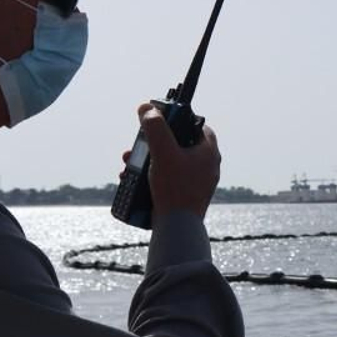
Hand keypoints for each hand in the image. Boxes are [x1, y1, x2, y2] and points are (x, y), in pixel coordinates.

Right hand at [132, 102, 219, 216]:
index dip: (178, 120)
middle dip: (154, 143)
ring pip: (170, 163)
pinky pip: (168, 180)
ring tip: (128, 163)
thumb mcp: (162, 152)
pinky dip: (151, 177)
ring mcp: (197, 183)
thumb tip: (147, 108)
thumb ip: (155, 128)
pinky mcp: (186, 197)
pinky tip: (132, 181)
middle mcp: (206, 166)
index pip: (196, 125)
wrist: (178, 228)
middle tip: (138, 144)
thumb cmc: (175, 189)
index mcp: (208, 152)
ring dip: (148, 160)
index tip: (161, 120)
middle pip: (179, 144)